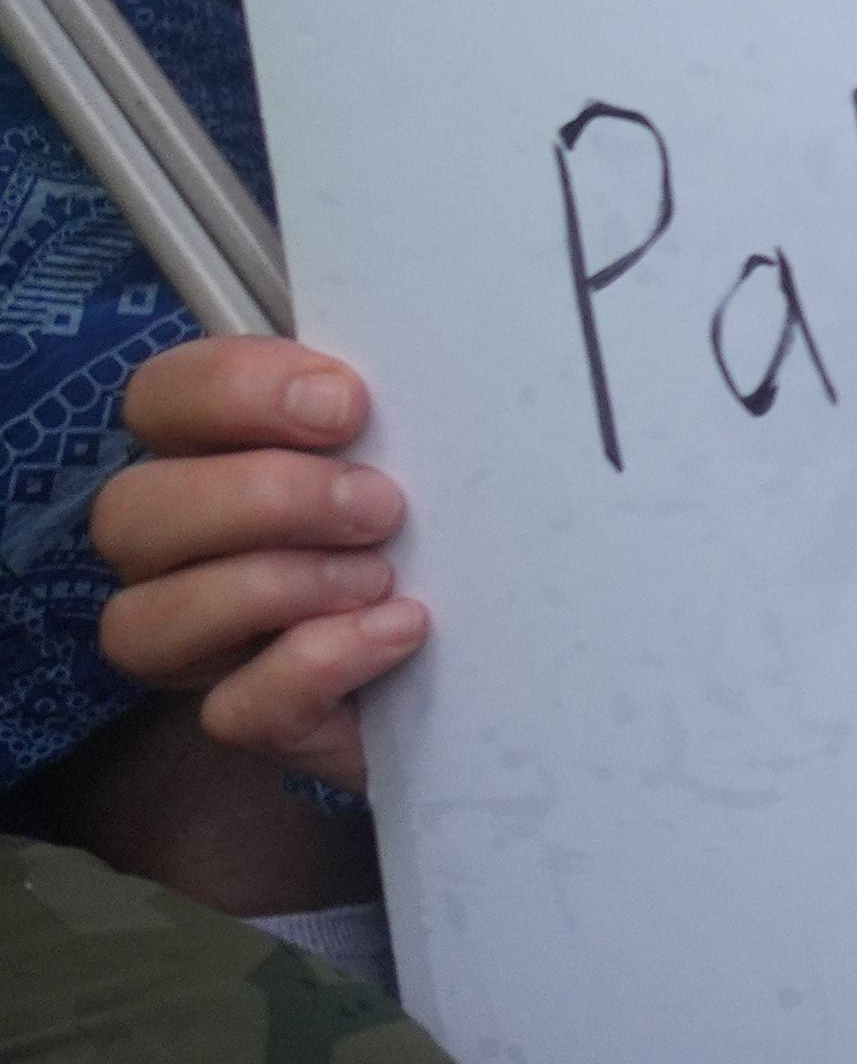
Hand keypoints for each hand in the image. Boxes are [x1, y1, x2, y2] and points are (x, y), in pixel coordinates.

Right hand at [89, 339, 419, 789]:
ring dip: (270, 587)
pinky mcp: (263, 720)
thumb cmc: (458, 522)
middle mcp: (186, 552)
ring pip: (140, 623)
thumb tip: (434, 344)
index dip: (234, 391)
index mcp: (220, 458)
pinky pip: (233, 710)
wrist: (520, 645)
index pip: (160, 398)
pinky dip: (317, 664)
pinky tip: (398, 632)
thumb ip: (402, 399)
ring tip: (383, 575)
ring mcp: (209, 646)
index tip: (349, 404)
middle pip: (129, 513)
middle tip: (380, 505)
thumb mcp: (435, 445)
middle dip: (260, 498)